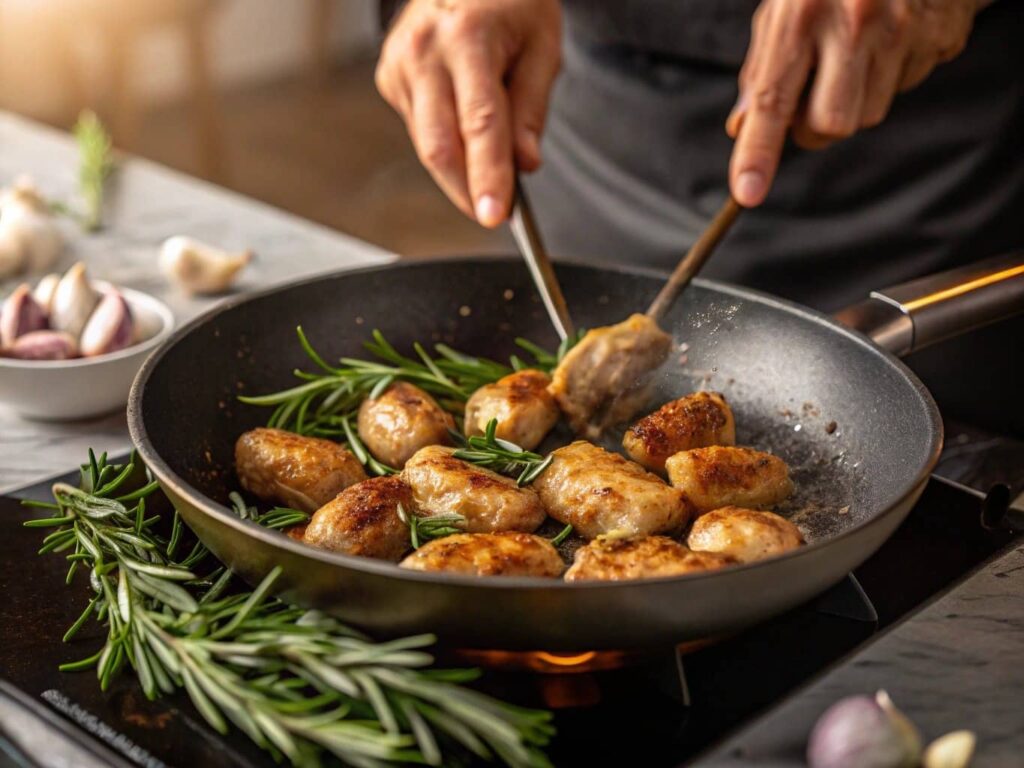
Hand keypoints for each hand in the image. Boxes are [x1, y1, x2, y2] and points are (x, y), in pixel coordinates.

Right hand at [376, 0, 561, 226]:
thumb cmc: (511, 2)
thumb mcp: (542, 46)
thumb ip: (532, 108)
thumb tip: (525, 165)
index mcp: (467, 36)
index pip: (479, 124)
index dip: (488, 176)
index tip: (497, 216)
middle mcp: (424, 52)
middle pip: (440, 147)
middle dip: (467, 191)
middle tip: (495, 214)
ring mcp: (399, 66)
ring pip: (428, 146)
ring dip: (459, 172)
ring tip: (490, 168)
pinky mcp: (389, 79)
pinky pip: (421, 132)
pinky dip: (446, 147)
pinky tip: (464, 130)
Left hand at [726, 0, 982, 207]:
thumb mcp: (786, 8)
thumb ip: (762, 69)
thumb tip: (741, 127)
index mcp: (802, 14)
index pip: (773, 100)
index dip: (759, 151)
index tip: (748, 193)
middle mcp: (852, 21)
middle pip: (828, 125)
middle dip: (814, 128)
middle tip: (813, 94)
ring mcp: (901, 30)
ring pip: (867, 116)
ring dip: (854, 102)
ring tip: (855, 55)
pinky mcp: (939, 38)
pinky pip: (904, 88)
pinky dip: (890, 77)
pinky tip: (889, 42)